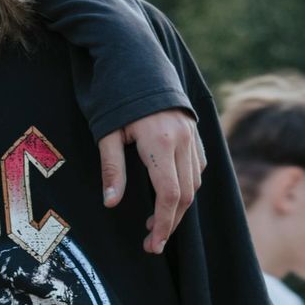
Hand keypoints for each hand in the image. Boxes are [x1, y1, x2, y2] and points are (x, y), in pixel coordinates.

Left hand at [99, 109, 204, 253]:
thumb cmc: (117, 97)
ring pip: (195, 182)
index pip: (169, 196)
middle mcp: (182, 140)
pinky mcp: (194, 131)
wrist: (137, 60)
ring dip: (178, 207)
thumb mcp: (107, 133)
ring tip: (155, 222)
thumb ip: (112, 168)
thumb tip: (111, 202)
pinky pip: (198, 166)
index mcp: (160, 143)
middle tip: (151, 243)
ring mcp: (192, 135)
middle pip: (186, 195)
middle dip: (170, 223)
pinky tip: (170, 194)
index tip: (152, 245)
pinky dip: (188, 185)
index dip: (163, 224)